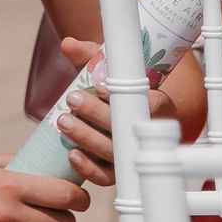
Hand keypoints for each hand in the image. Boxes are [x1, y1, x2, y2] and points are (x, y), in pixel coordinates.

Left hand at [52, 36, 178, 187]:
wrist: (144, 122)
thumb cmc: (127, 94)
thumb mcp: (116, 71)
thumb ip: (92, 57)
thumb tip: (67, 44)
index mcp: (157, 106)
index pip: (147, 102)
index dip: (123, 96)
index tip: (101, 85)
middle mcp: (147, 132)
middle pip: (123, 127)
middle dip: (95, 113)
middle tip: (72, 99)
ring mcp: (133, 155)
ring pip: (112, 152)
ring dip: (86, 137)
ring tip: (64, 121)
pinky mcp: (119, 173)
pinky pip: (105, 177)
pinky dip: (88, 167)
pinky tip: (71, 153)